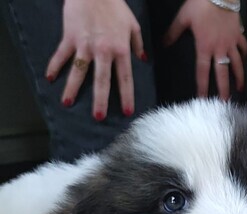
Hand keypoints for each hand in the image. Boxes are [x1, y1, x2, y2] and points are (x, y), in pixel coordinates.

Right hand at [46, 0, 144, 119]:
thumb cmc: (115, 6)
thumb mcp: (133, 25)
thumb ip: (138, 44)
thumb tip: (143, 59)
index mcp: (120, 50)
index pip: (124, 77)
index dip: (126, 95)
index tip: (127, 111)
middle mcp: (103, 51)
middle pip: (101, 80)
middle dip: (100, 100)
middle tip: (98, 117)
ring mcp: (84, 45)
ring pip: (78, 71)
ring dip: (72, 88)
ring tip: (67, 103)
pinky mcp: (70, 38)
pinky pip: (61, 55)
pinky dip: (54, 66)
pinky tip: (50, 78)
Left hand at [164, 0, 246, 99]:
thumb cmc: (200, 5)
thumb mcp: (183, 18)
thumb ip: (173, 33)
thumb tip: (164, 43)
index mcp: (205, 47)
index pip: (202, 71)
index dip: (202, 86)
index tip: (202, 98)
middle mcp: (220, 48)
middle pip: (223, 74)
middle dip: (224, 89)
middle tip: (224, 102)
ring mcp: (231, 42)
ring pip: (237, 64)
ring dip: (239, 77)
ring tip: (239, 88)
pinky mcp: (238, 34)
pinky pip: (243, 47)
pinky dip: (245, 54)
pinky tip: (244, 59)